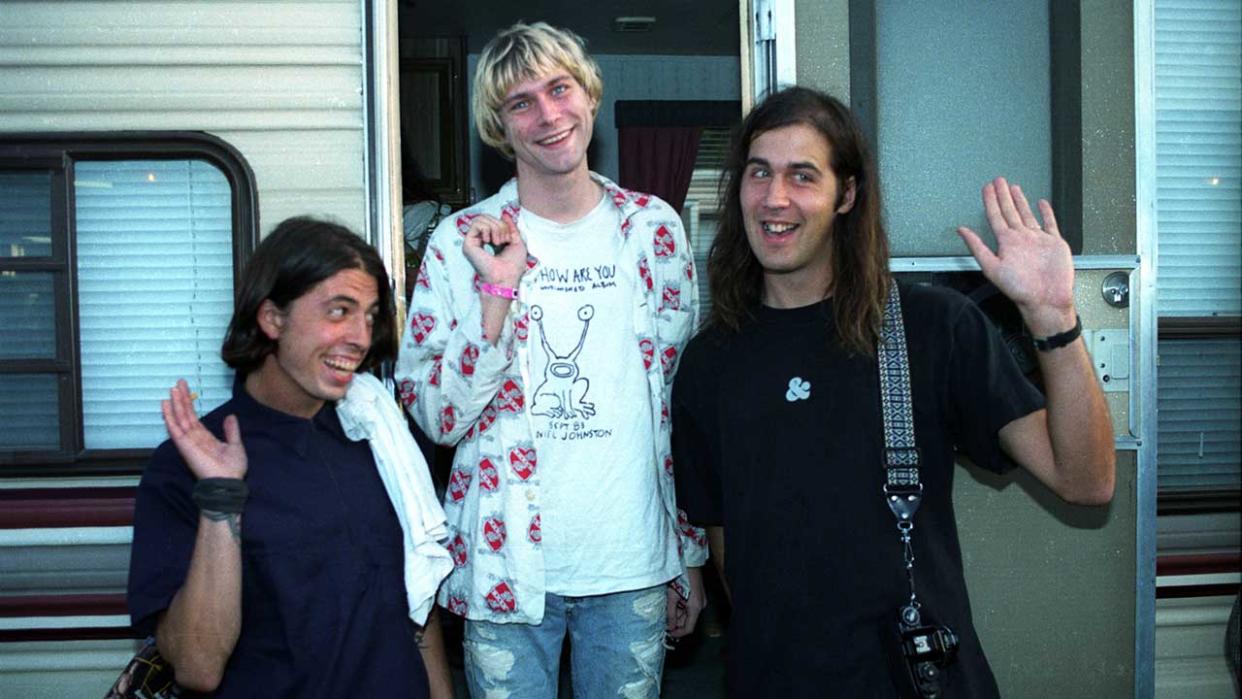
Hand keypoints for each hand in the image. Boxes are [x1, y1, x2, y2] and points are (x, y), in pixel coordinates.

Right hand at [161, 379, 246, 480]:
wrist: (228, 483)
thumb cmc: (232, 468)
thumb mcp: (235, 445)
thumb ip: (231, 431)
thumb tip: (230, 416)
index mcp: (205, 438)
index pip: (194, 417)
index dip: (189, 404)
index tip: (185, 389)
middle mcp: (194, 438)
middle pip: (185, 415)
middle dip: (181, 399)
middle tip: (177, 383)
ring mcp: (188, 441)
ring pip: (179, 419)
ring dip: (175, 404)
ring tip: (171, 390)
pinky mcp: (185, 446)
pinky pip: (175, 429)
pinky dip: (169, 417)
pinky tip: (165, 406)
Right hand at [462, 212, 527, 288]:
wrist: (507, 277)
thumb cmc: (513, 266)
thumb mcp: (517, 241)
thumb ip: (511, 227)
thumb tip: (504, 214)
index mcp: (491, 240)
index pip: (492, 221)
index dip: (503, 224)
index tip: (510, 238)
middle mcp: (480, 240)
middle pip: (486, 217)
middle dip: (500, 225)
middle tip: (504, 240)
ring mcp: (474, 242)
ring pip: (481, 219)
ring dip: (495, 227)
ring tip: (498, 242)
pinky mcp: (468, 244)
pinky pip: (476, 224)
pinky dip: (487, 229)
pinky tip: (490, 242)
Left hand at [666, 568, 705, 638]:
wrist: (689, 562)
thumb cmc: (681, 576)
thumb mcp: (672, 597)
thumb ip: (670, 614)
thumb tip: (669, 627)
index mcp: (696, 608)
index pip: (688, 628)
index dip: (678, 633)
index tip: (669, 634)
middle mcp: (700, 606)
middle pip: (687, 621)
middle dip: (675, 622)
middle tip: (663, 619)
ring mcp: (699, 601)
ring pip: (686, 614)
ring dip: (676, 613)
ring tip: (666, 606)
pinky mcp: (697, 596)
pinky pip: (688, 607)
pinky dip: (680, 607)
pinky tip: (672, 601)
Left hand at [957, 177, 1076, 334]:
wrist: (1047, 300)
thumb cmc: (1020, 289)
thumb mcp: (992, 267)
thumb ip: (977, 247)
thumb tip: (961, 231)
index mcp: (1006, 243)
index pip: (995, 216)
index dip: (990, 201)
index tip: (987, 187)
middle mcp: (1020, 239)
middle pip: (1009, 211)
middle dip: (1003, 195)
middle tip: (998, 180)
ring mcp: (1037, 239)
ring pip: (1026, 215)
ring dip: (1020, 201)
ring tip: (1014, 188)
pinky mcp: (1054, 243)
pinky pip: (1049, 223)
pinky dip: (1046, 213)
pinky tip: (1042, 204)